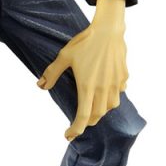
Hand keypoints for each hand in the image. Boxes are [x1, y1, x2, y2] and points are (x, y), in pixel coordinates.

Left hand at [38, 0, 127, 140]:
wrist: (109, 30)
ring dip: (100, 111)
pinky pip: (118, 93)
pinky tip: (106, 90)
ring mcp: (115, 84)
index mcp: (87, 87)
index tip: (68, 135)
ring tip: (92, 108)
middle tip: (78, 122)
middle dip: (87, 122)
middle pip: (97, 115)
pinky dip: (111, 97)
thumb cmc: (85, 42)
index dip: (76, 129)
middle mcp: (103, 89)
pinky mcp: (123, 77)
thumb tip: (41, 86)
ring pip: (110, 107)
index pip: (83, 117)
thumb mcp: (64, 56)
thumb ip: (52, 73)